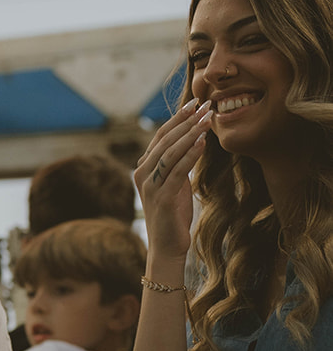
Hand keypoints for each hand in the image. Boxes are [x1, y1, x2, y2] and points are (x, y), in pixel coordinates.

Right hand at [134, 98, 212, 261]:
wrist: (167, 248)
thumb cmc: (174, 217)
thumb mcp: (175, 185)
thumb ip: (178, 165)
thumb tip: (194, 141)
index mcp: (144, 168)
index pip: (161, 136)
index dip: (178, 118)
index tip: (196, 103)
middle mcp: (143, 173)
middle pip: (165, 139)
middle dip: (187, 120)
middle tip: (205, 104)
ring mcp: (150, 186)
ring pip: (170, 152)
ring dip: (191, 133)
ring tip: (208, 119)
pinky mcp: (162, 198)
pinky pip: (177, 171)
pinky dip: (191, 154)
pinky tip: (203, 142)